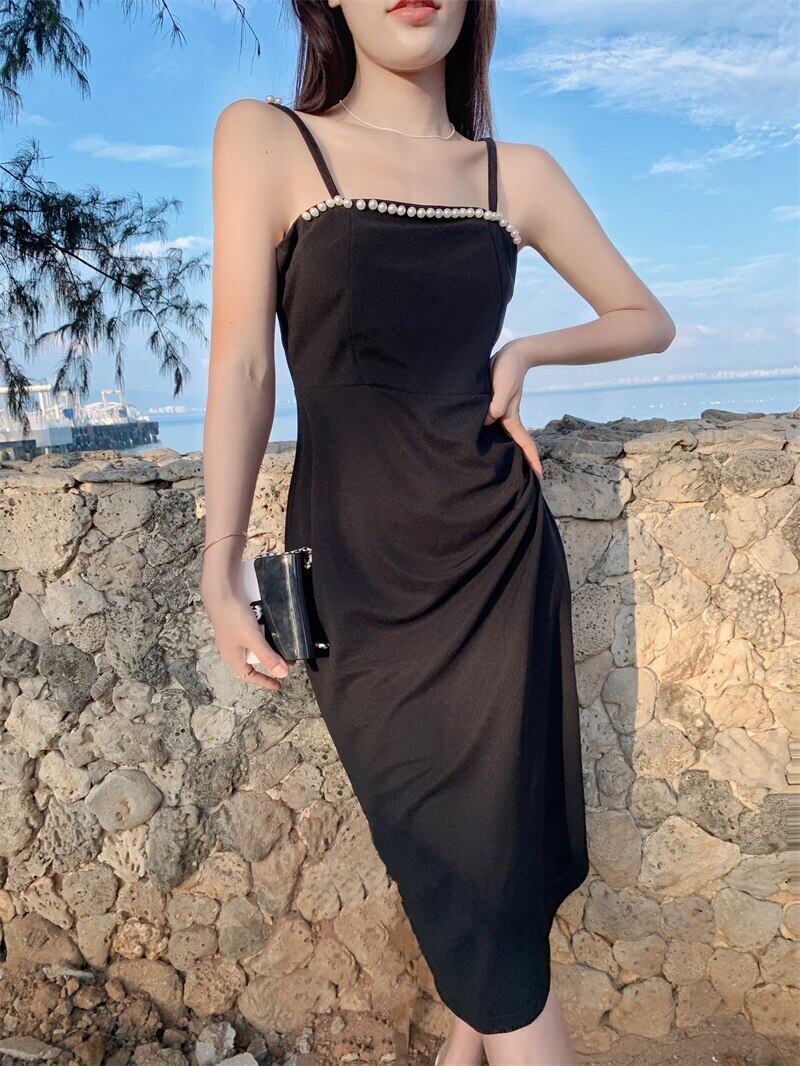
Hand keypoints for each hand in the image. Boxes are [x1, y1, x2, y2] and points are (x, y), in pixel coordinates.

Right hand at [200, 571, 288, 690]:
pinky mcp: (239, 621)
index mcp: (233, 657)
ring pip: (255, 645)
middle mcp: (233, 647)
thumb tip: (283, 675)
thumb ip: (268, 657)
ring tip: (285, 644)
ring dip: (270, 645)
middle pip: (254, 661)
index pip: (249, 676)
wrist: (221, 589)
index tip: (279, 685)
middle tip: (289, 659)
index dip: (265, 681)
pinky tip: (274, 627)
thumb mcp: (254, 639)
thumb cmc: (234, 617)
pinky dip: (265, 632)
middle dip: (271, 661)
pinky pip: (254, 632)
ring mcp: (235, 634)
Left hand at [484, 341, 542, 480]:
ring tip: (497, 469)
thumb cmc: (508, 370)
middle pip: (513, 446)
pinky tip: (479, 441)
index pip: (524, 443)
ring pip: (500, 438)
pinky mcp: (491, 406)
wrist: (511, 354)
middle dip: (519, 464)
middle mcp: (505, 418)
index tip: (539, 478)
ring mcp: (499, 412)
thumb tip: (485, 423)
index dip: (531, 461)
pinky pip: (489, 425)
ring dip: (502, 452)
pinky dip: (487, 436)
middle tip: (518, 483)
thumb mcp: (502, 388)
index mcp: (510, 418)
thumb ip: (495, 406)